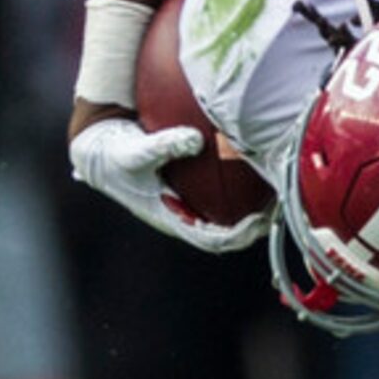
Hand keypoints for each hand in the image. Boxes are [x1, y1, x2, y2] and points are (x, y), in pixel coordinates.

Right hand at [67, 114, 270, 253]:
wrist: (98, 147)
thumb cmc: (115, 153)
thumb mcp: (134, 151)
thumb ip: (162, 146)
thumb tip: (193, 139)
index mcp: (173, 219)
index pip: (215, 239)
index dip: (240, 235)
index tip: (261, 221)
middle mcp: (185, 215)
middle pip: (230, 231)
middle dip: (257, 224)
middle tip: (280, 204)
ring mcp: (189, 204)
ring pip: (229, 213)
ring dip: (254, 207)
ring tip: (279, 189)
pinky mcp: (191, 188)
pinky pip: (223, 193)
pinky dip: (242, 186)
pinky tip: (260, 164)